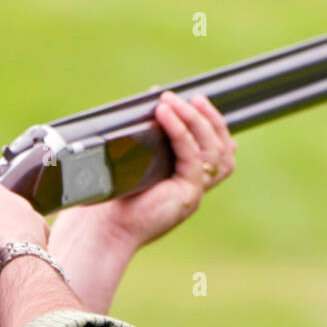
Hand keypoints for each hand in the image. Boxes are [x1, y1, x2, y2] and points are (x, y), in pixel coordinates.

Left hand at [55, 90, 236, 253]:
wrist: (103, 228)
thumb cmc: (112, 196)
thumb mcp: (135, 159)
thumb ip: (151, 136)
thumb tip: (153, 97)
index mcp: (185, 182)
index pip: (216, 152)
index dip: (211, 124)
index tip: (193, 100)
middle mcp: (194, 188)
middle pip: (223, 150)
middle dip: (210, 119)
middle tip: (192, 97)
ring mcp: (194, 193)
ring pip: (215, 151)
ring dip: (196, 120)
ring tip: (172, 101)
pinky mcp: (187, 195)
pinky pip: (192, 156)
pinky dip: (180, 131)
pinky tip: (164, 113)